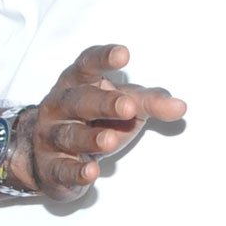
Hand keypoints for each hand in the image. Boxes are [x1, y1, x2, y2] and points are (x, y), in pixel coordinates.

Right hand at [15, 45, 185, 199]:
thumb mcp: (121, 104)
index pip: (87, 65)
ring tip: (109, 140)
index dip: (103, 58)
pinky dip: (76, 171)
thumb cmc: (92, 120)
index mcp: (77, 82)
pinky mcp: (50, 168)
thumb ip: (150, 102)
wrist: (45, 154)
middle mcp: (60, 105)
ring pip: (69, 135)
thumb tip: (181, 107)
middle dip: (103, 103)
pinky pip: (63, 169)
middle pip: (79, 100)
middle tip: (128, 106)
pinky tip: (91, 172)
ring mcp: (51, 136)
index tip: (123, 54)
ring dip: (90, 138)